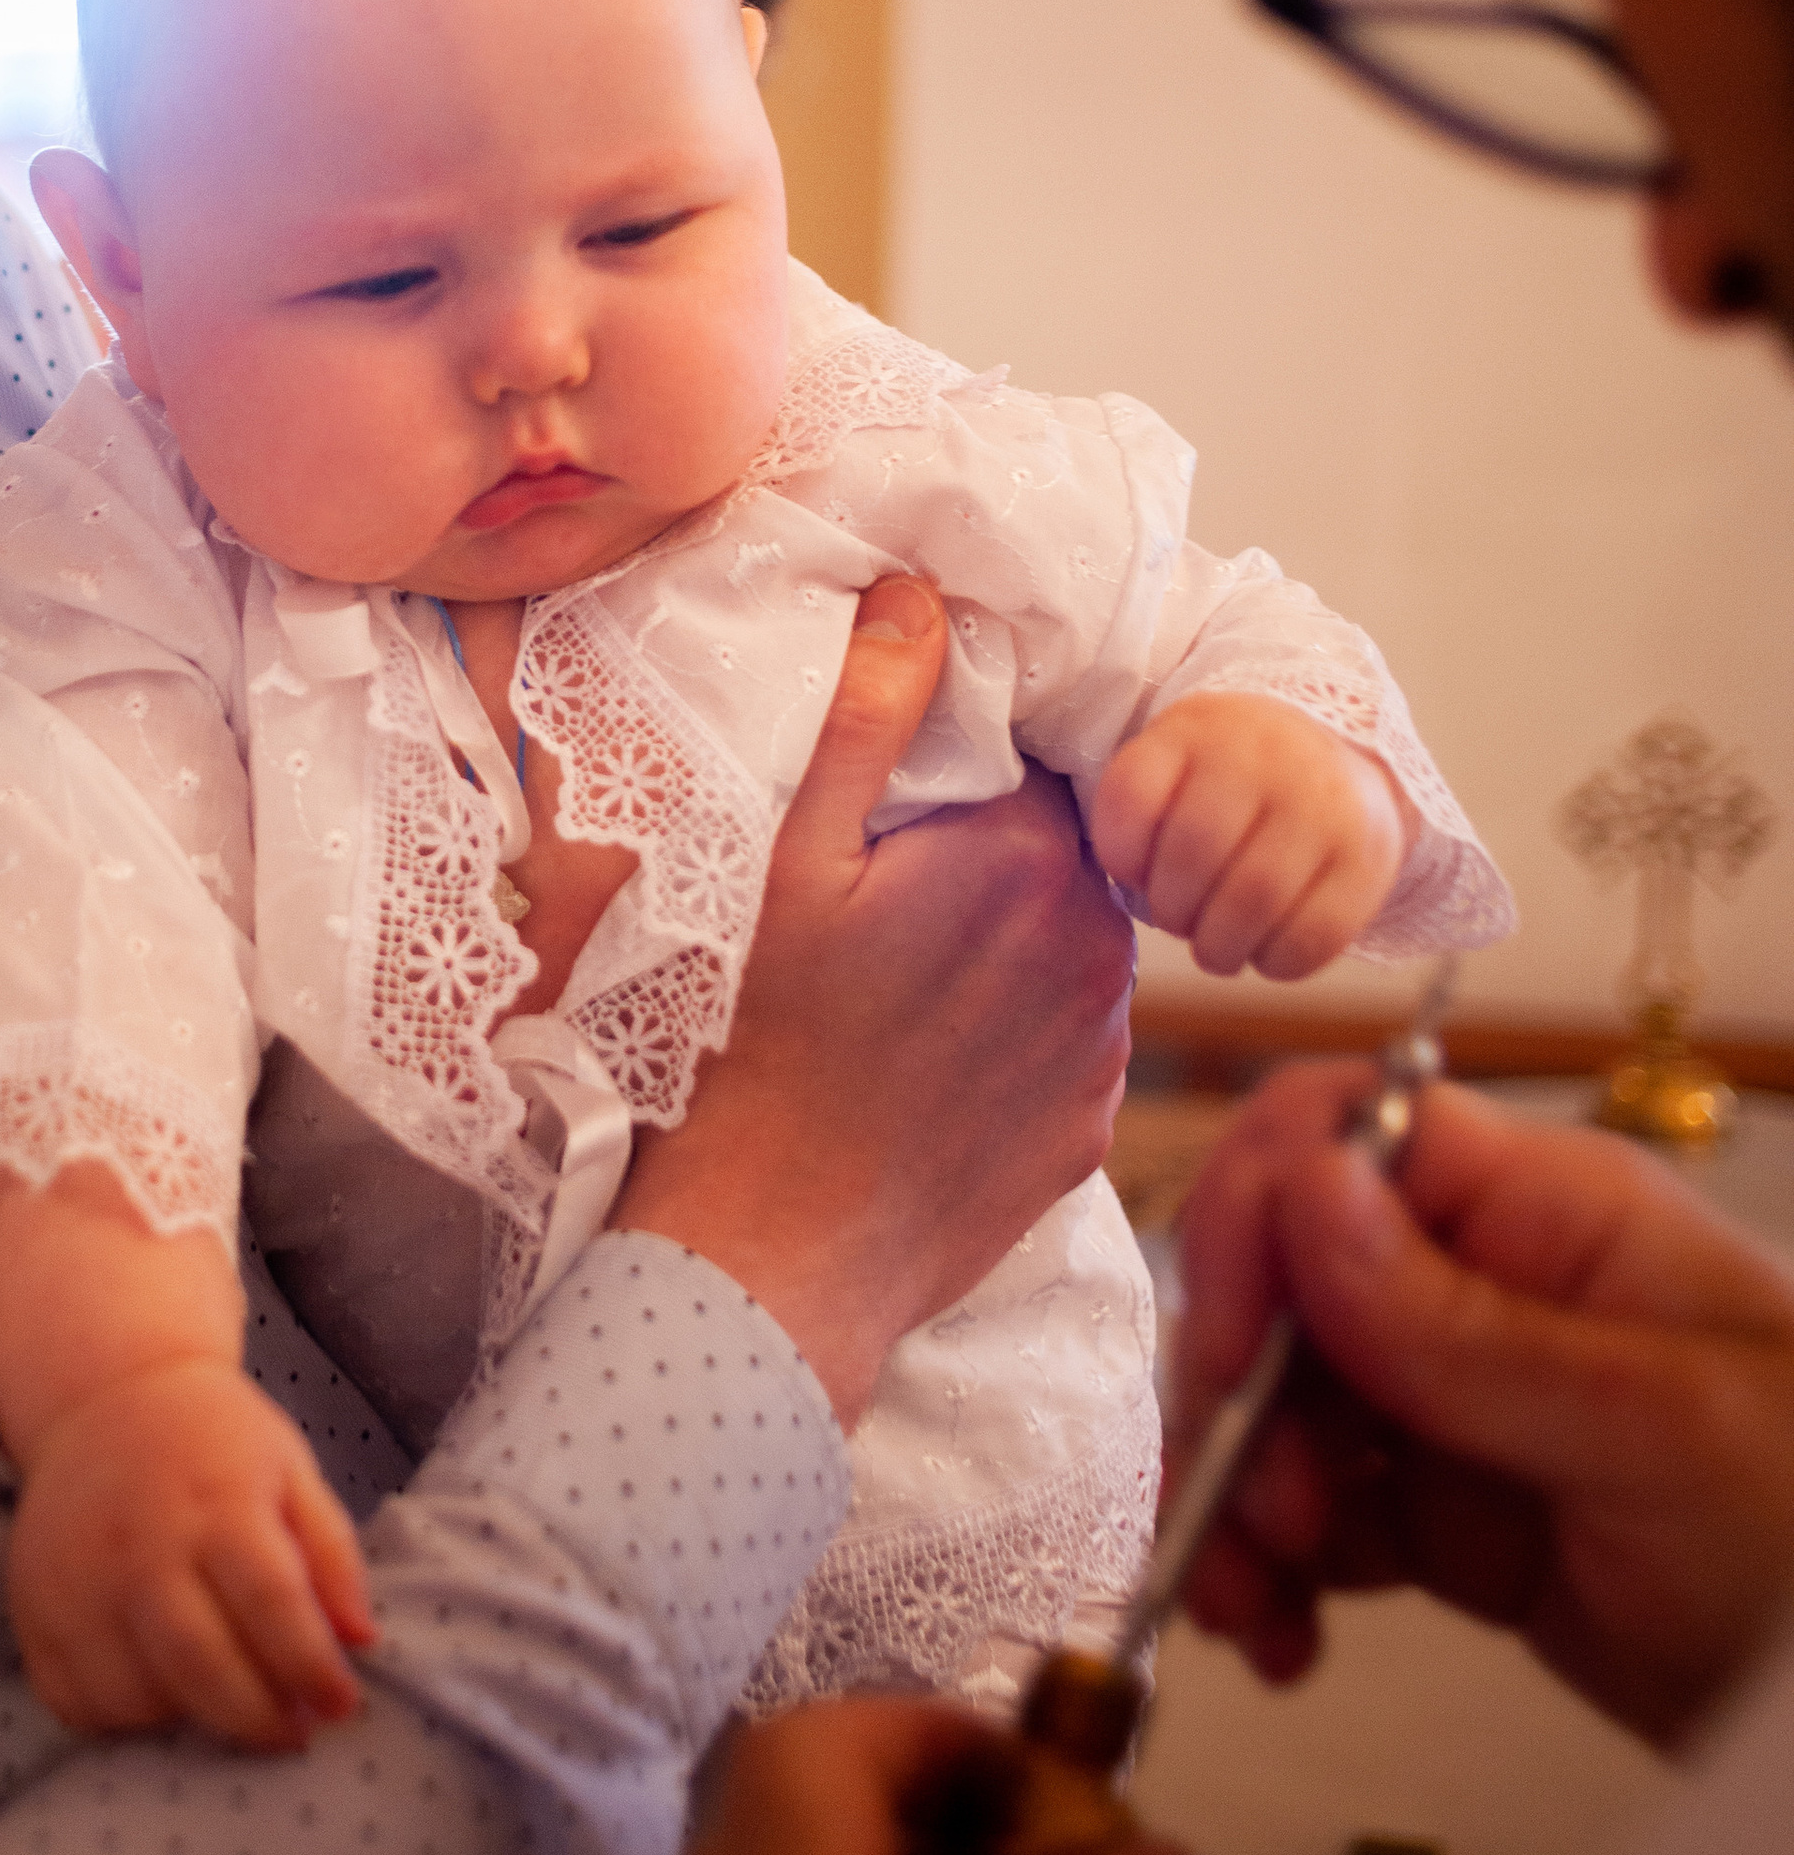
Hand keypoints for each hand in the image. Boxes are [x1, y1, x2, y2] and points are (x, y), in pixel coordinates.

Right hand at [6, 1350, 375, 1751]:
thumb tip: (360, 1644)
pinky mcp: (33, 1613)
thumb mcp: (291, 1469)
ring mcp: (77, 1584)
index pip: (272, 1604)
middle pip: (201, 1666)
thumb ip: (332, 1556)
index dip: (313, 1668)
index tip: (342, 1706)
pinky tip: (161, 1688)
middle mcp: (141, 1546)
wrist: (104, 1400)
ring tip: (225, 1698)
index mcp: (217, 1503)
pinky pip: (78, 1704)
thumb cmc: (213, 1443)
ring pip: (137, 1699)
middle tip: (292, 1731)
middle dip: (257, 1719)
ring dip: (192, 1721)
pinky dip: (125, 1719)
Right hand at [617, 579, 1135, 1424]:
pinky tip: (931, 1048)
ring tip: (909, 969)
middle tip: (897, 879)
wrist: (772, 1255)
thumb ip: (864, 719)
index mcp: (1027, 863)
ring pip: (1071, 940)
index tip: (915, 788)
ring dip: (1013, 934)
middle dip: (998, 843)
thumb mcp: (782, 860)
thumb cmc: (754, 1049)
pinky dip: (1017, 1025)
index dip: (980, 758)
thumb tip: (918, 599)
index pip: (1044, 757)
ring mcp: (1101, 1047)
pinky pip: (1069, 1035)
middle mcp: (1094, 949)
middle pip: (1067, 846)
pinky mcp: (1089, 1126)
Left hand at [1091, 695, 1404, 979]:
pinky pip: (1314, 934)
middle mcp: (1261, 754)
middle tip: (1181, 921)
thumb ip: (1136, 810)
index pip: (1133, 798)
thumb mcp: (1176, 760)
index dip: (1121, 855)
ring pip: (1253, 900)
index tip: (1137, 872)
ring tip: (1217, 947)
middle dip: (1174, 910)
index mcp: (1196, 728)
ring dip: (1221, 946)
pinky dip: (1277, 962)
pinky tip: (1266, 951)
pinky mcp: (1367, 857)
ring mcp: (1322, 803)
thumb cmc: (1231, 778)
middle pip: (1192, 856)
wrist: (1341, 752)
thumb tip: (1132, 887)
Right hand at [1173, 1063, 1793, 1747]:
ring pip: (1282, 1409)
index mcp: (1541, 1212)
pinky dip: (1274, 1575)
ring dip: (1234, 1501)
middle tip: (1264, 1526)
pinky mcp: (1453, 1516)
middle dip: (1237, 1400)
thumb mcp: (1652, 1427)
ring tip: (1245, 1610)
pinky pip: (1321, 1520)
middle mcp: (1484, 1285)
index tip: (1229, 1356)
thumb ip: (1464, 1325)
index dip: (1257, 1228)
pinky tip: (1278, 1639)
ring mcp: (1463, 1404)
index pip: (1337, 1139)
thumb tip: (1298, 1185)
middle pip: (1284, 1286)